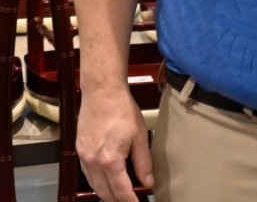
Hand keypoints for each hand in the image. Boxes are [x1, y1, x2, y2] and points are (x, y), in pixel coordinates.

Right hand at [76, 86, 153, 201]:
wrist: (101, 93)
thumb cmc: (123, 111)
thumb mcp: (140, 135)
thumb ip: (143, 161)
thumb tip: (148, 182)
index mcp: (110, 161)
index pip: (121, 191)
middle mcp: (94, 163)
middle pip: (105, 193)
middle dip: (117, 201)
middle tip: (129, 201)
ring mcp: (84, 158)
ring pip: (94, 186)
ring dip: (106, 194)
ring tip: (119, 196)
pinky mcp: (79, 150)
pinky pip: (87, 174)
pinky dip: (97, 182)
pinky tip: (105, 181)